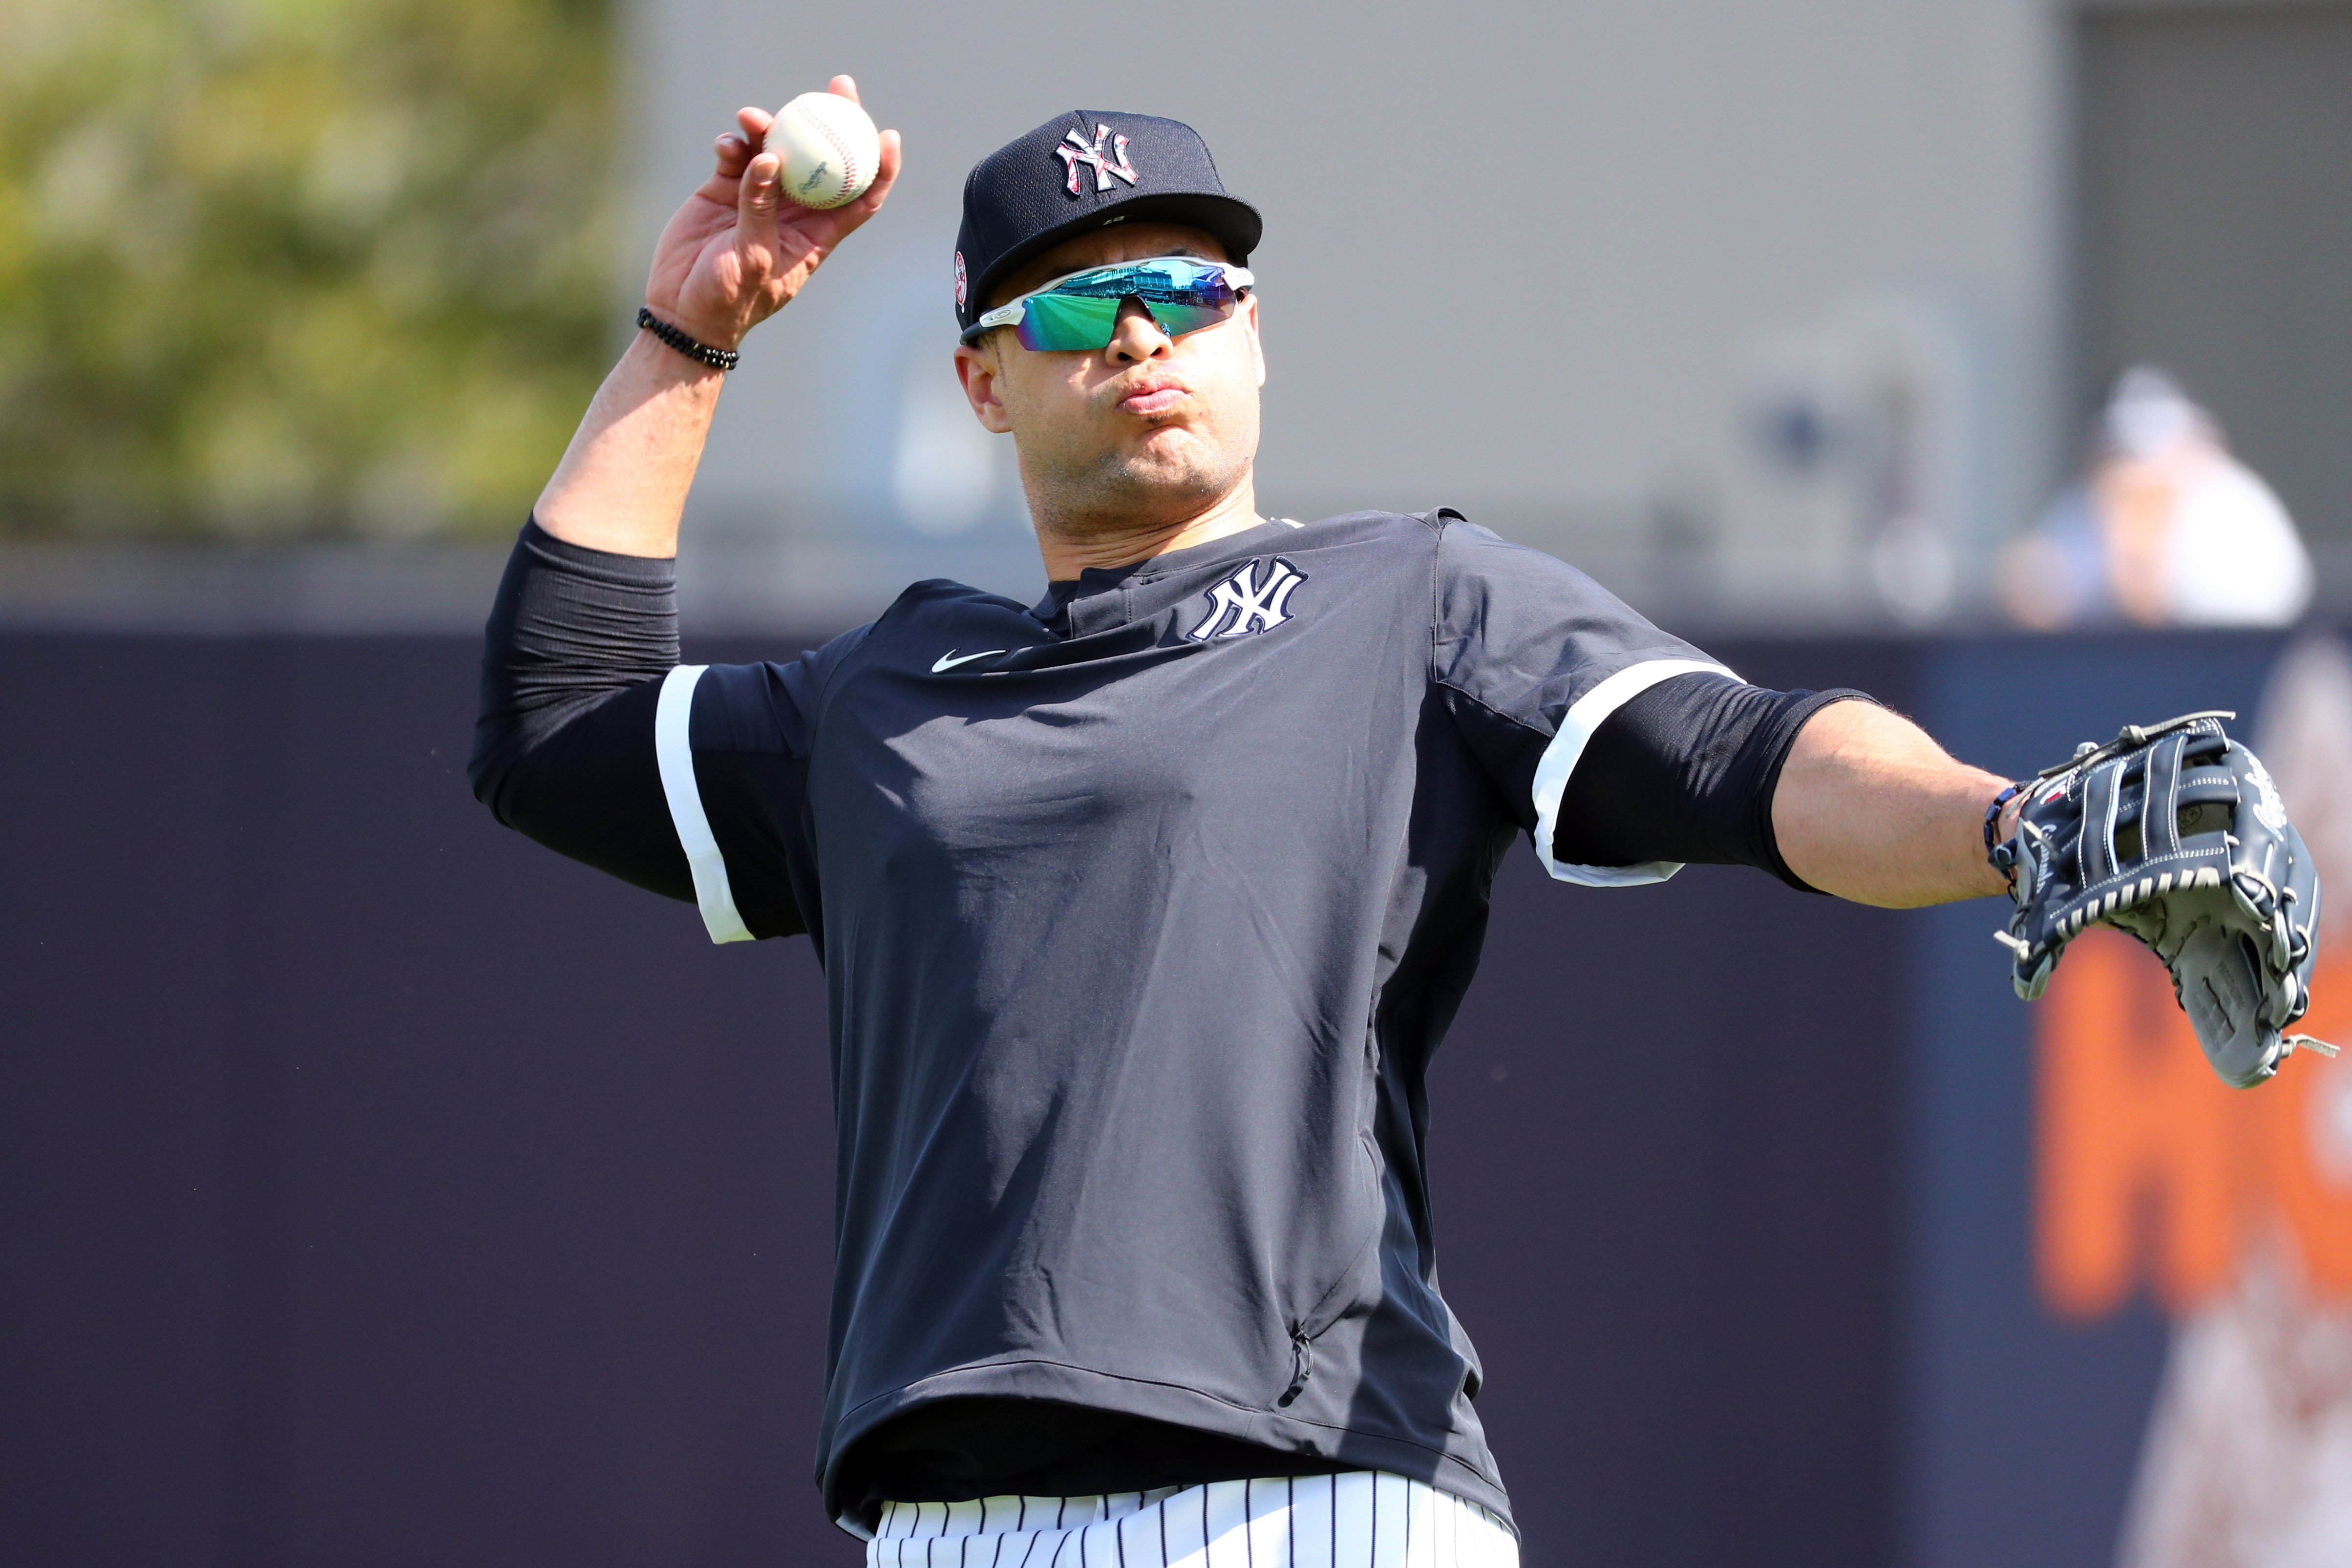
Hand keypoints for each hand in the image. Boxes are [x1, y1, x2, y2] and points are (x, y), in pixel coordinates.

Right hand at [642, 76, 901, 350]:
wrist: (683, 309)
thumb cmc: (730, 299)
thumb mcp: (752, 257)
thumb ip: (760, 208)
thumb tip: (770, 159)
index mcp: (816, 233)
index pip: (861, 196)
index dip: (880, 166)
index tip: (887, 134)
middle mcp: (794, 210)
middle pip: (825, 157)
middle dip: (834, 119)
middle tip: (837, 85)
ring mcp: (759, 196)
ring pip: (778, 149)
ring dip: (771, 127)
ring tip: (751, 118)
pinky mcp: (725, 189)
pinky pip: (737, 155)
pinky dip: (733, 144)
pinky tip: (726, 143)